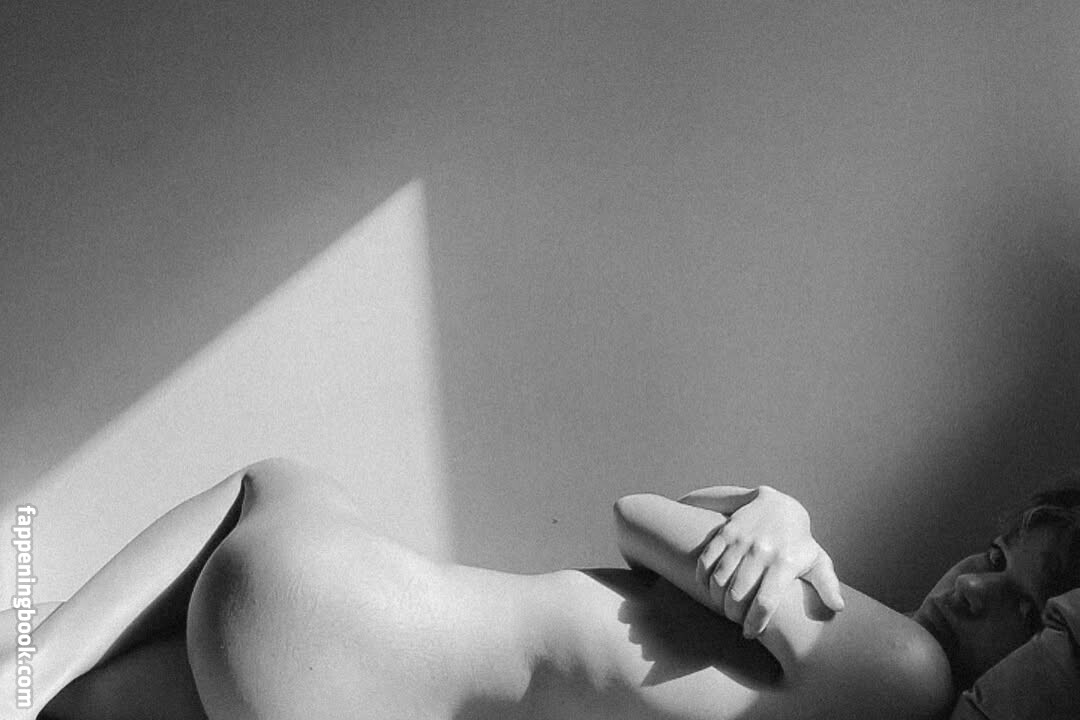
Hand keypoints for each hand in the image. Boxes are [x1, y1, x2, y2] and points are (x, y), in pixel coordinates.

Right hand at [680, 485, 843, 637]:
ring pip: (719, 579)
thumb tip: (838, 607)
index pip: (765, 602)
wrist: (779, 504)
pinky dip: (702, 578)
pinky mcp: (725, 532)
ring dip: (717, 599)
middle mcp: (762, 552)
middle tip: (735, 619)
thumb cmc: (799, 541)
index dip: (754, 623)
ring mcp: (741, 541)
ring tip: (723, 605)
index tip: (749, 633)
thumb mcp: (817, 560)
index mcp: (785, 563)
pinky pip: (706, 560)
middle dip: (733, 614)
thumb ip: (828, 584)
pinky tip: (708, 588)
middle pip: (738, 594)